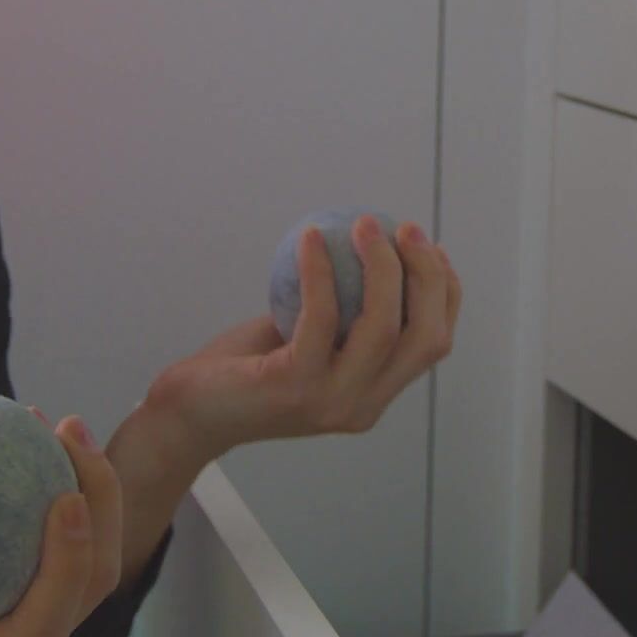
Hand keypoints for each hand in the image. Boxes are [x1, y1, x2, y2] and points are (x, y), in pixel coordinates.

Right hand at [0, 414, 122, 636]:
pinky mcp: (28, 586)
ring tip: (63, 424)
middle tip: (67, 432)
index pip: (41, 628)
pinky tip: (32, 432)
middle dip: (101, 508)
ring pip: (90, 560)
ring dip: (91, 489)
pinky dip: (62, 488)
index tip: (65, 499)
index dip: (68, 569)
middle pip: (89, 585)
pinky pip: (62, 539)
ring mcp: (30, 613)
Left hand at [143, 216, 462, 462]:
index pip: (432, 343)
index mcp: (375, 395)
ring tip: (364, 224)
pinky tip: (311, 238)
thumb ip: (345, 312)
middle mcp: (364, 405)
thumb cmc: (246, 367)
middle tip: (405, 228)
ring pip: (383, 326)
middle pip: (425, 337)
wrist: (191, 412)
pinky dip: (320, 271)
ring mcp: (333, 400)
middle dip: (427, 276)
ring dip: (382, 266)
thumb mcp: (306, 338)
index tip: (433, 248)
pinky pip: (320, 316)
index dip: (445, 292)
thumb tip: (376, 246)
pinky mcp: (295, 386)